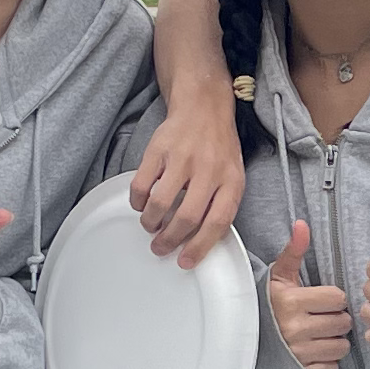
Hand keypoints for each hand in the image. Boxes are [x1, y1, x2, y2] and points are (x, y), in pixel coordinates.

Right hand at [130, 97, 246, 265]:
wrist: (204, 107)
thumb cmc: (218, 148)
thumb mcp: (232, 175)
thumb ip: (221, 204)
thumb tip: (200, 241)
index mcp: (231, 180)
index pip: (217, 222)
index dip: (199, 247)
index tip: (185, 261)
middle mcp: (208, 170)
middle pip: (187, 218)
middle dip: (170, 240)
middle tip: (160, 248)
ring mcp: (182, 158)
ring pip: (161, 203)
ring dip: (151, 223)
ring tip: (150, 227)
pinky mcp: (158, 149)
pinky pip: (141, 184)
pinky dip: (137, 201)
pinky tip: (141, 204)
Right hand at [267, 218, 351, 368]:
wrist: (245, 339)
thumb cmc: (268, 304)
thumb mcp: (279, 276)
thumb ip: (294, 250)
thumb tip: (302, 224)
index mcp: (292, 302)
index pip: (338, 298)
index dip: (332, 298)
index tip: (320, 300)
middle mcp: (296, 329)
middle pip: (342, 322)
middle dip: (336, 318)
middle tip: (321, 317)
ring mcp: (300, 353)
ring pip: (342, 345)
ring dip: (335, 339)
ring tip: (319, 333)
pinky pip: (333, 367)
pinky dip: (328, 360)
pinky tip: (315, 350)